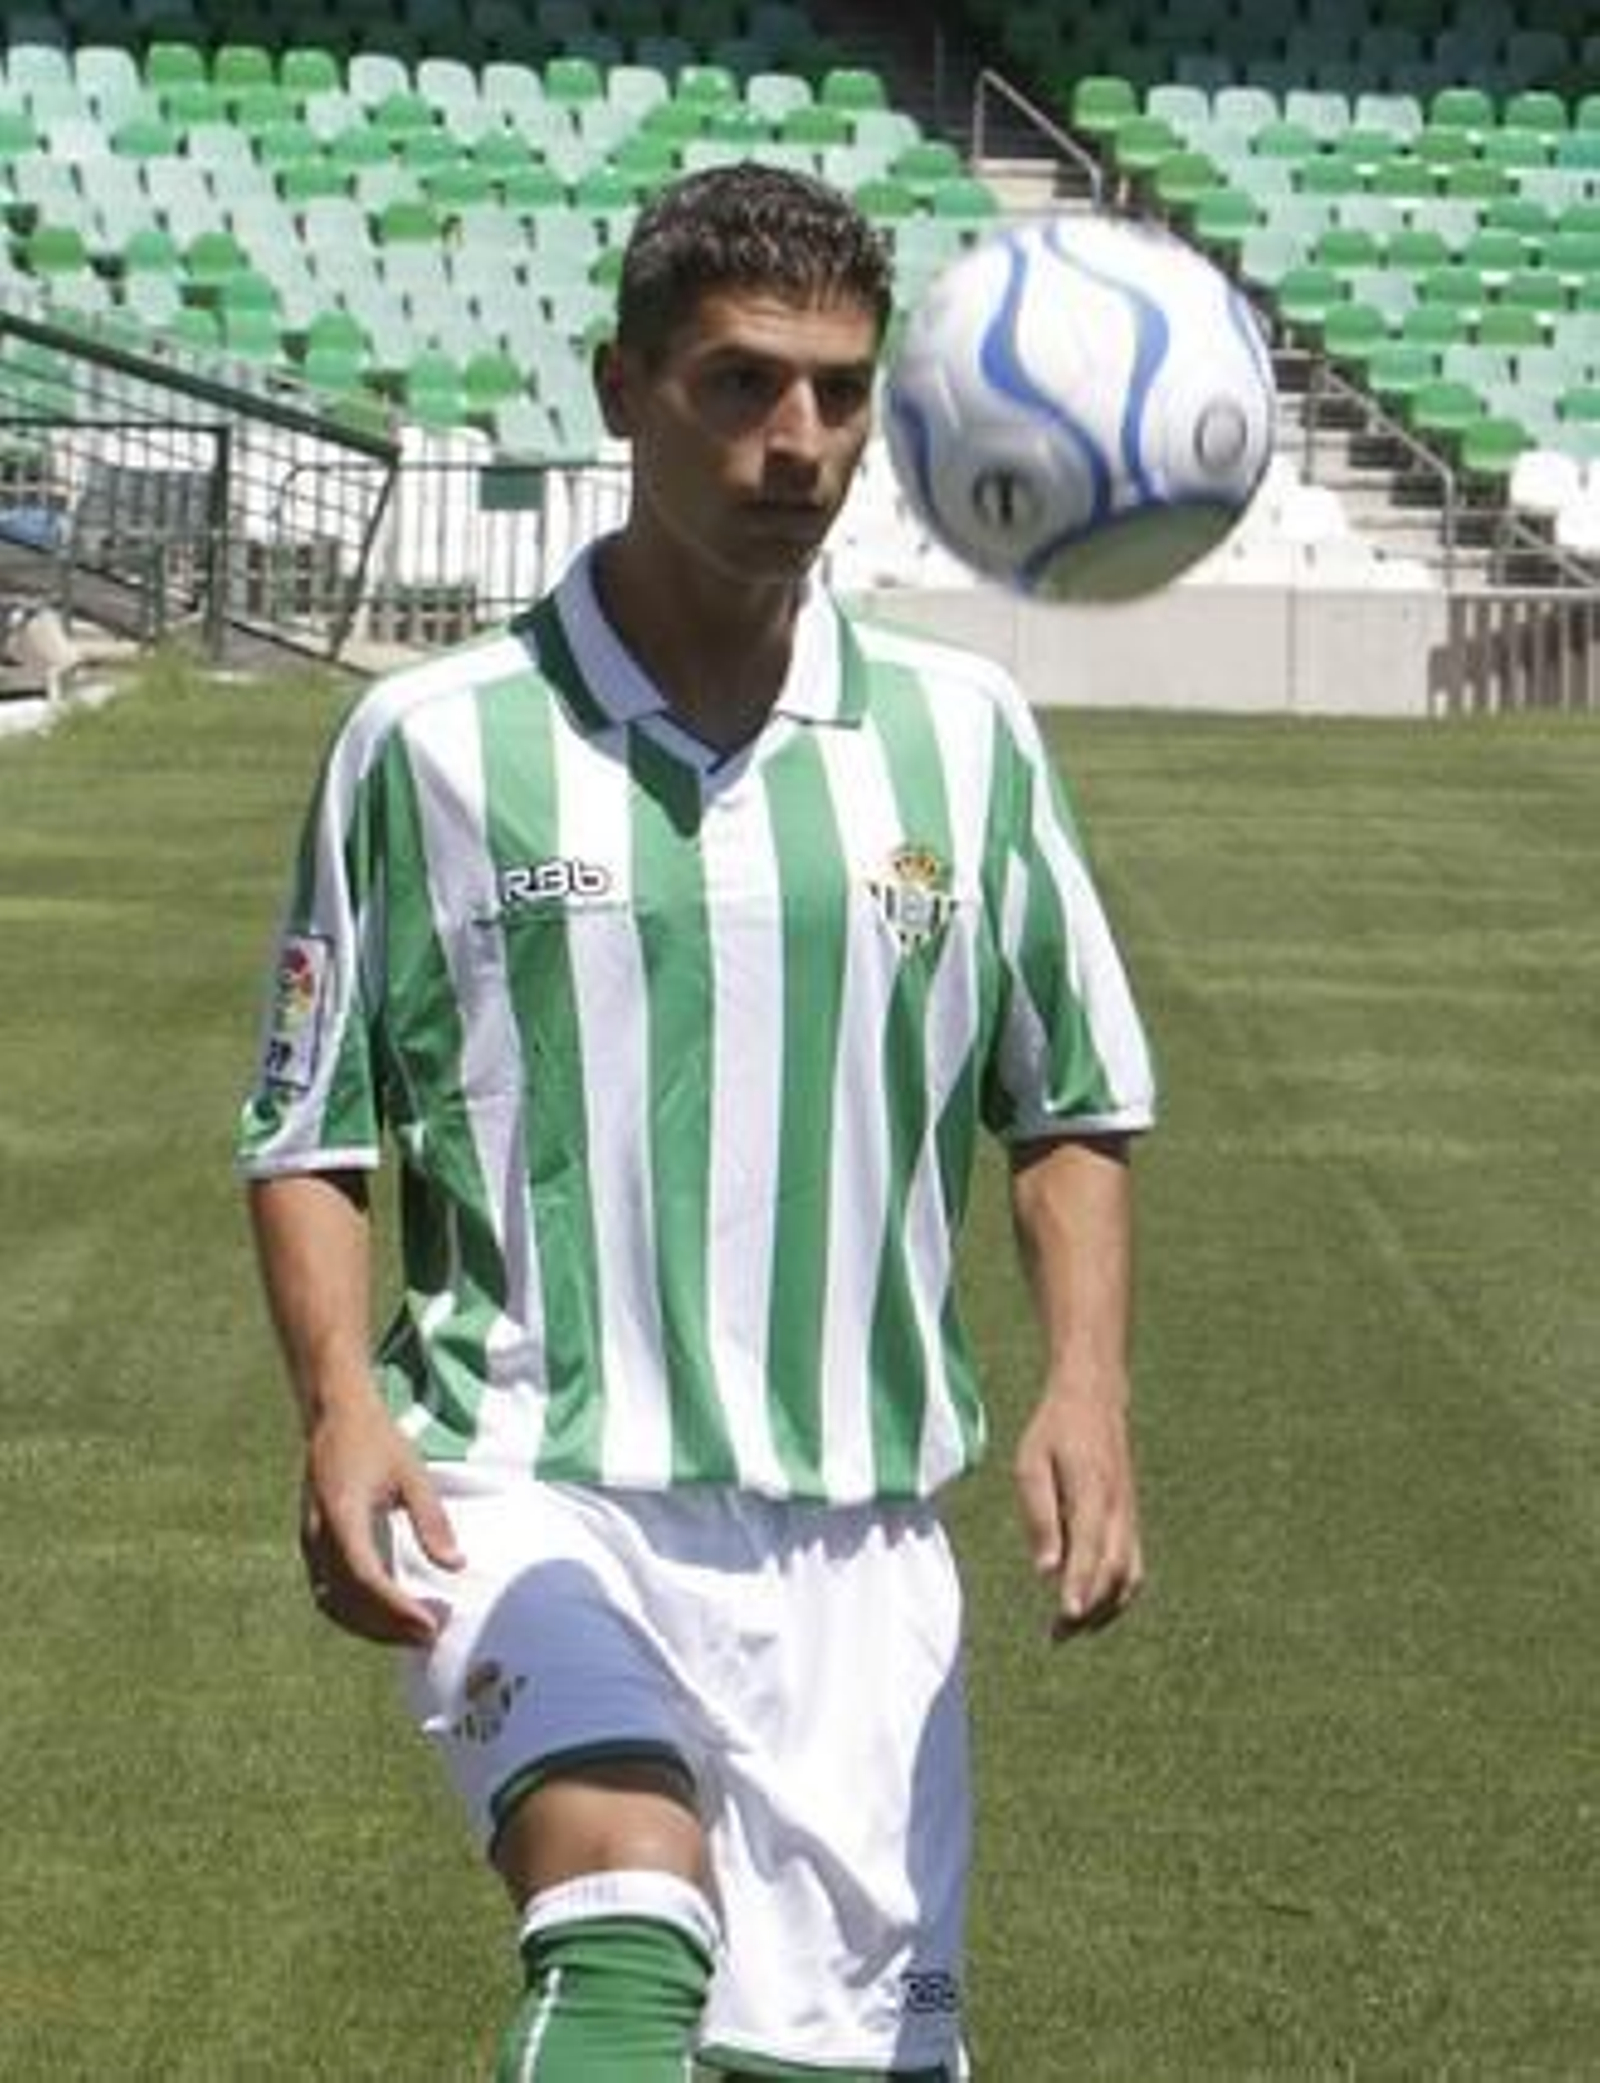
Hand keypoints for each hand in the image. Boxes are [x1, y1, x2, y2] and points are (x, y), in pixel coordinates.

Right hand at [299, 1390, 462, 1645]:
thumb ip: (432, 1520)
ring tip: (414, 1632)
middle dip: (388, 1626)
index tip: (428, 1624)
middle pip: (347, 1600)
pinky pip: (328, 1592)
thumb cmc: (377, 1440)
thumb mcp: (412, 1473)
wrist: (334, 1415)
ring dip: (371, 1626)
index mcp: (342, 1514)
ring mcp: (309, 1543)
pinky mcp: (312, 1546)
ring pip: (333, 1603)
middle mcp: (318, 1535)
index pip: (365, 1576)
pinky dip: (356, 1613)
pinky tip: (388, 1616)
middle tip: (431, 1635)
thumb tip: (456, 1566)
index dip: (395, 1607)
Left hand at [1013, 1377, 1144, 1641]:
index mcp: (1093, 1491)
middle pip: (1113, 1571)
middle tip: (1058, 1635)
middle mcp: (1119, 1508)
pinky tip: (1092, 1608)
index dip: (1079, 1584)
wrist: (1095, 1398)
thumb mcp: (1031, 1463)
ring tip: (1071, 1629)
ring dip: (1104, 1608)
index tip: (1066, 1614)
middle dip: (1088, 1607)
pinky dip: (1117, 1594)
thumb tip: (1045, 1570)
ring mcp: (1129, 1515)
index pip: (1090, 1547)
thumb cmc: (1054, 1431)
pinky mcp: (1130, 1519)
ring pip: (1128, 1575)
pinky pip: (1133, 1567)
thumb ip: (1039, 1515)